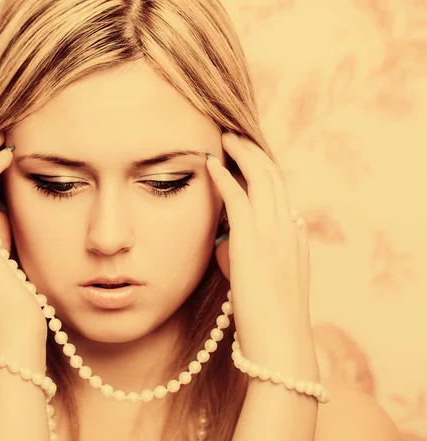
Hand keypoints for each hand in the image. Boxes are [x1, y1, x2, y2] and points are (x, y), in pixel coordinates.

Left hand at [206, 133, 316, 368]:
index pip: (280, 191)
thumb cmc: (266, 319)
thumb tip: (223, 240)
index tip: (243, 155)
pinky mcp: (254, 244)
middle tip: (232, 135)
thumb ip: (244, 254)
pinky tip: (210, 164)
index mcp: (295, 237)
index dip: (262, 167)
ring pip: (262, 178)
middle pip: (274, 175)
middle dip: (253, 150)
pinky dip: (225, 177)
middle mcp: (289, 229)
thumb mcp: (260, 279)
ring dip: (241, 153)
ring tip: (222, 138)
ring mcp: (276, 234)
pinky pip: (239, 199)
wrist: (280, 345)